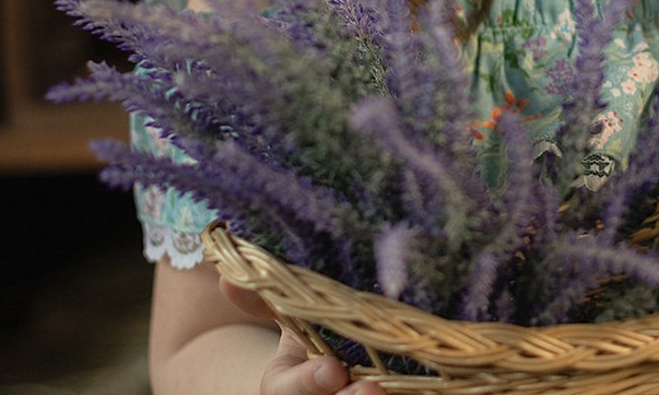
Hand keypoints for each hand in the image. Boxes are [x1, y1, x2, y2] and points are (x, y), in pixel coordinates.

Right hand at [221, 278, 385, 394]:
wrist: (319, 372)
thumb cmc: (307, 337)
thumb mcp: (285, 319)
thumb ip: (262, 300)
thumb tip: (228, 276)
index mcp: (282, 388)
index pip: (289, 390)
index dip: (309, 382)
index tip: (333, 369)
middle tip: (372, 390)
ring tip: (397, 391)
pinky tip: (431, 391)